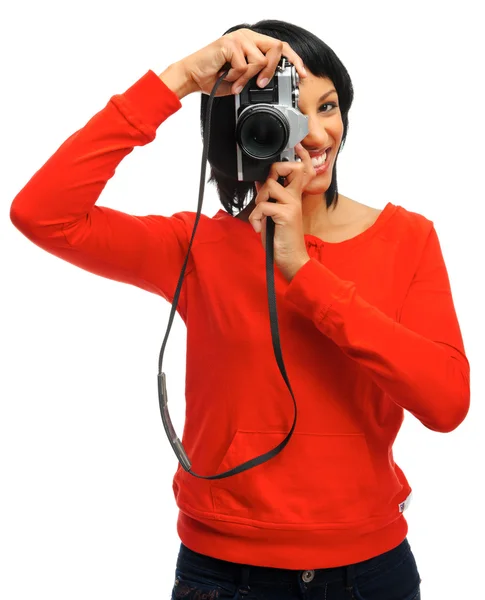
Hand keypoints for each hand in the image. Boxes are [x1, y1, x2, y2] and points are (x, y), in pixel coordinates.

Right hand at [170, 28, 306, 97]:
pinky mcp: (230, 44)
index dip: (294, 60)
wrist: (193, 77)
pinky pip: (245, 66)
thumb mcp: (243, 79)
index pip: (280, 47)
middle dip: (272, 71)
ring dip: (248, 78)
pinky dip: (237, 77)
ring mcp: (239, 39)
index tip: (302, 75)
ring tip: (236, 83)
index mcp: (253, 43)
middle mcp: (248, 37)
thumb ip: (258, 76)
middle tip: (261, 84)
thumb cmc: (216, 78)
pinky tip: (227, 78)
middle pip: (276, 49)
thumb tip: (275, 83)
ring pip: (260, 60)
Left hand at [248, 144, 316, 281]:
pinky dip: (255, 218)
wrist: (291, 259)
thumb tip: (260, 182)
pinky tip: (258, 228)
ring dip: (258, 201)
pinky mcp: (286, 214)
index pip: (302, 170)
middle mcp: (295, 198)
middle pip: (289, 168)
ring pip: (270, 186)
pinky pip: (263, 206)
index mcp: (294, 196)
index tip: (298, 145)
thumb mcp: (272, 215)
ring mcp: (292, 205)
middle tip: (266, 192)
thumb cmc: (281, 238)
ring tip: (260, 216)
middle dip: (273, 172)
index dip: (301, 157)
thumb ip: (269, 197)